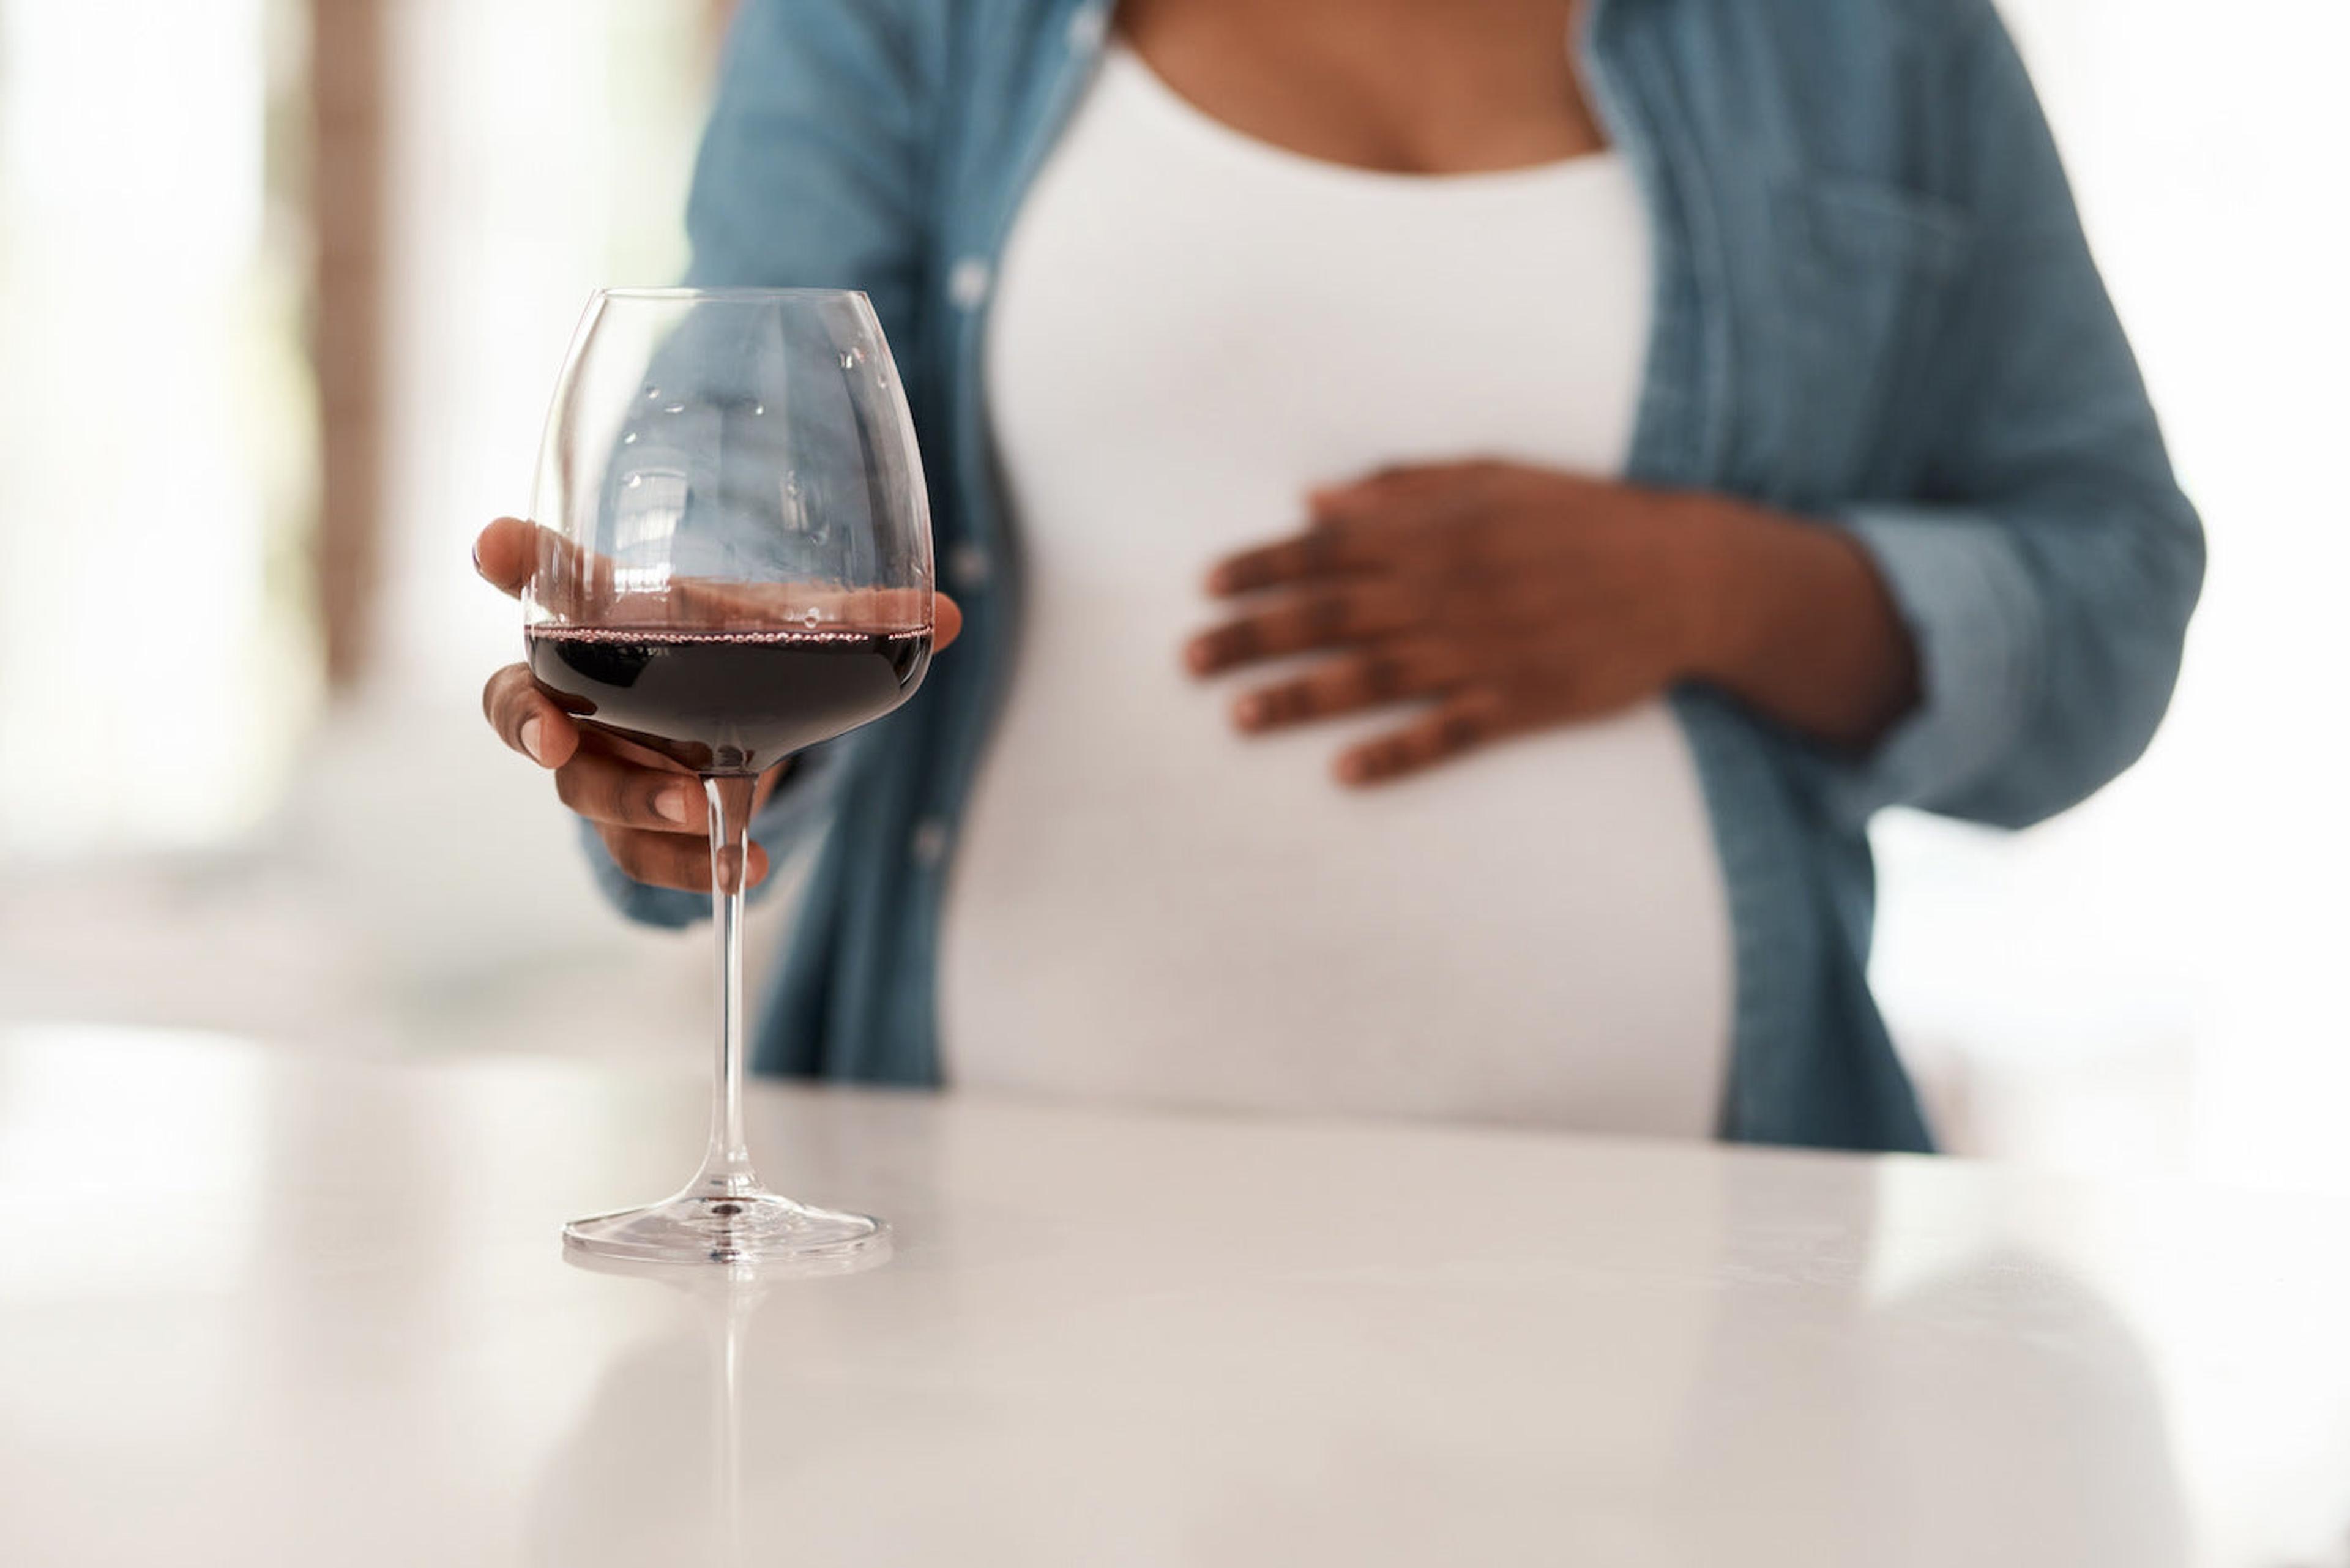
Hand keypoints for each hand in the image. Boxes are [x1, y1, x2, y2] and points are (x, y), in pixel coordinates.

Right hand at [474, 517, 963, 892]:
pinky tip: (740, 865)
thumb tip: (949, 615)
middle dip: (529, 718)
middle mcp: (581, 689)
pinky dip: (685, 862)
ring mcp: (596, 761)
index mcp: (608, 617)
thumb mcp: (784, 629)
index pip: (546, 580)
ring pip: (579, 788)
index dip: (516, 564)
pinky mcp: (627, 823)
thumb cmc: (735, 652)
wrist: (732, 722)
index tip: (493, 547)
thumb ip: (856, 621)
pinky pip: (635, 852)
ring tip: (693, 810)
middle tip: (555, 730)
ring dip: (629, 801)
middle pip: (518, 702)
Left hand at [1185, 461, 1914, 784]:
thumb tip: (1309, 499)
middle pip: (1328, 616)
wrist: (1684, 573)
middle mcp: (1447, 590)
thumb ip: (1396, 488)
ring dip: (1299, 699)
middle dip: (1250, 636)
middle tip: (1186, 660)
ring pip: (1371, 678)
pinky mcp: (1520, 703)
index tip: (1204, 586)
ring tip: (1236, 717)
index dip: (1259, 567)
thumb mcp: (1489, 476)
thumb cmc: (1578, 516)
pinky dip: (1394, 754)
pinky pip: (1446, 734)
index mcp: (1435, 531)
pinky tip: (1343, 773)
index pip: (1325, 549)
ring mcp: (1482, 651)